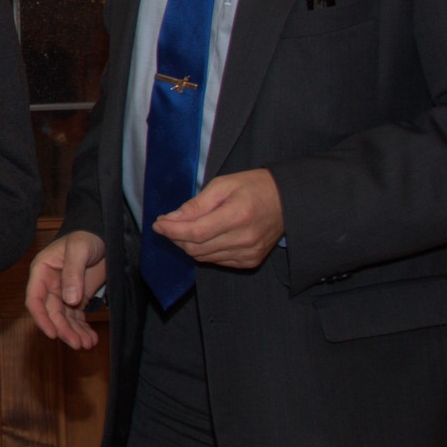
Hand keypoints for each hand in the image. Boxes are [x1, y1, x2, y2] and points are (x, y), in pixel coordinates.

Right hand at [25, 230, 107, 349]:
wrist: (103, 235)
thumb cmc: (86, 237)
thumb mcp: (79, 249)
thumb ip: (73, 273)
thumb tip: (69, 300)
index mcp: (42, 272)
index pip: (35, 299)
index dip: (41, 318)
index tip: (53, 333)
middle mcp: (49, 285)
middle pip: (52, 313)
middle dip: (64, 330)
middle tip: (78, 344)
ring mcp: (63, 293)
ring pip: (65, 319)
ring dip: (75, 333)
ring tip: (88, 344)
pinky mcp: (78, 298)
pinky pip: (77, 317)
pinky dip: (83, 328)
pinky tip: (91, 338)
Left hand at [150, 168, 283, 269]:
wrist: (288, 201)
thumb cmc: (254, 187)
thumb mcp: (222, 185)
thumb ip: (196, 204)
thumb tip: (170, 219)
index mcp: (238, 216)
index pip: (195, 232)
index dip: (172, 230)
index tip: (158, 223)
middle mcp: (244, 239)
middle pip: (196, 248)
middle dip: (176, 237)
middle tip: (169, 224)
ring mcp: (249, 253)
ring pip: (204, 257)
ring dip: (189, 244)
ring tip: (187, 228)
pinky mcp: (251, 261)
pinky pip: (217, 261)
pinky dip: (205, 251)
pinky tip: (206, 237)